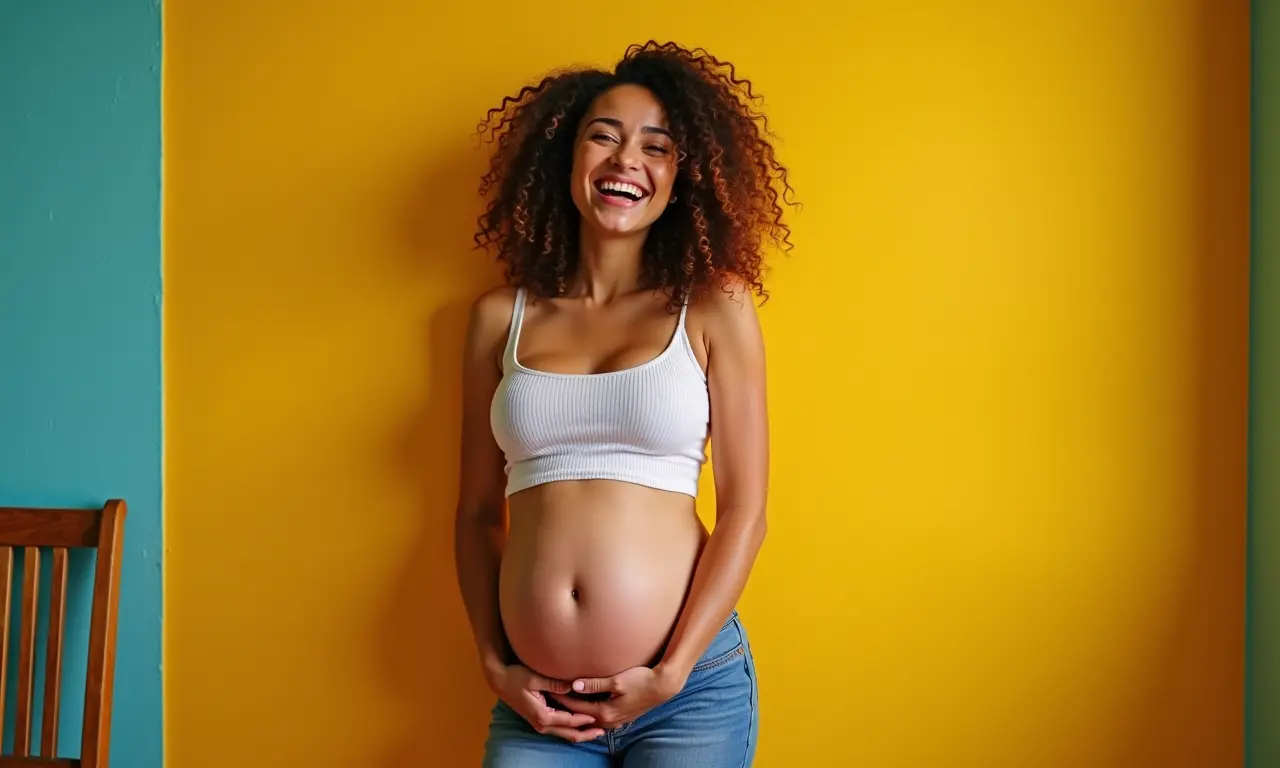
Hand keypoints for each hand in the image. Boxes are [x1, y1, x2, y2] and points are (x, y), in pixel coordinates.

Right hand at [488, 664, 604, 742]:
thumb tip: (573, 686)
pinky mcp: (540, 721)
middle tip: (604, 730)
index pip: (569, 720)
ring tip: (598, 731)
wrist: (500, 682)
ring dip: (581, 733)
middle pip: (569, 734)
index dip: (585, 720)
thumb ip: (554, 683)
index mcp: (542, 715)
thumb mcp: (534, 678)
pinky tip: (583, 726)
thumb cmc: (516, 677)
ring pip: (565, 734)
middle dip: (587, 733)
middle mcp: (542, 724)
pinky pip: (560, 729)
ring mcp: (540, 725)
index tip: (600, 717)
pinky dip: (572, 729)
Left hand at [549, 665, 685, 729]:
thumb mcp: (617, 681)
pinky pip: (598, 718)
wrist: (663, 687)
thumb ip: (595, 684)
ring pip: (589, 719)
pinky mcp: (620, 717)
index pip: (576, 707)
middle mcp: (608, 720)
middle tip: (549, 697)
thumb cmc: (641, 681)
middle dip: (565, 708)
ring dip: (576, 712)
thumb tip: (574, 684)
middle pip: (580, 716)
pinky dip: (588, 713)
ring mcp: (615, 721)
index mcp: (605, 712)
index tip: (548, 690)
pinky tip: (583, 707)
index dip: (561, 698)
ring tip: (562, 702)